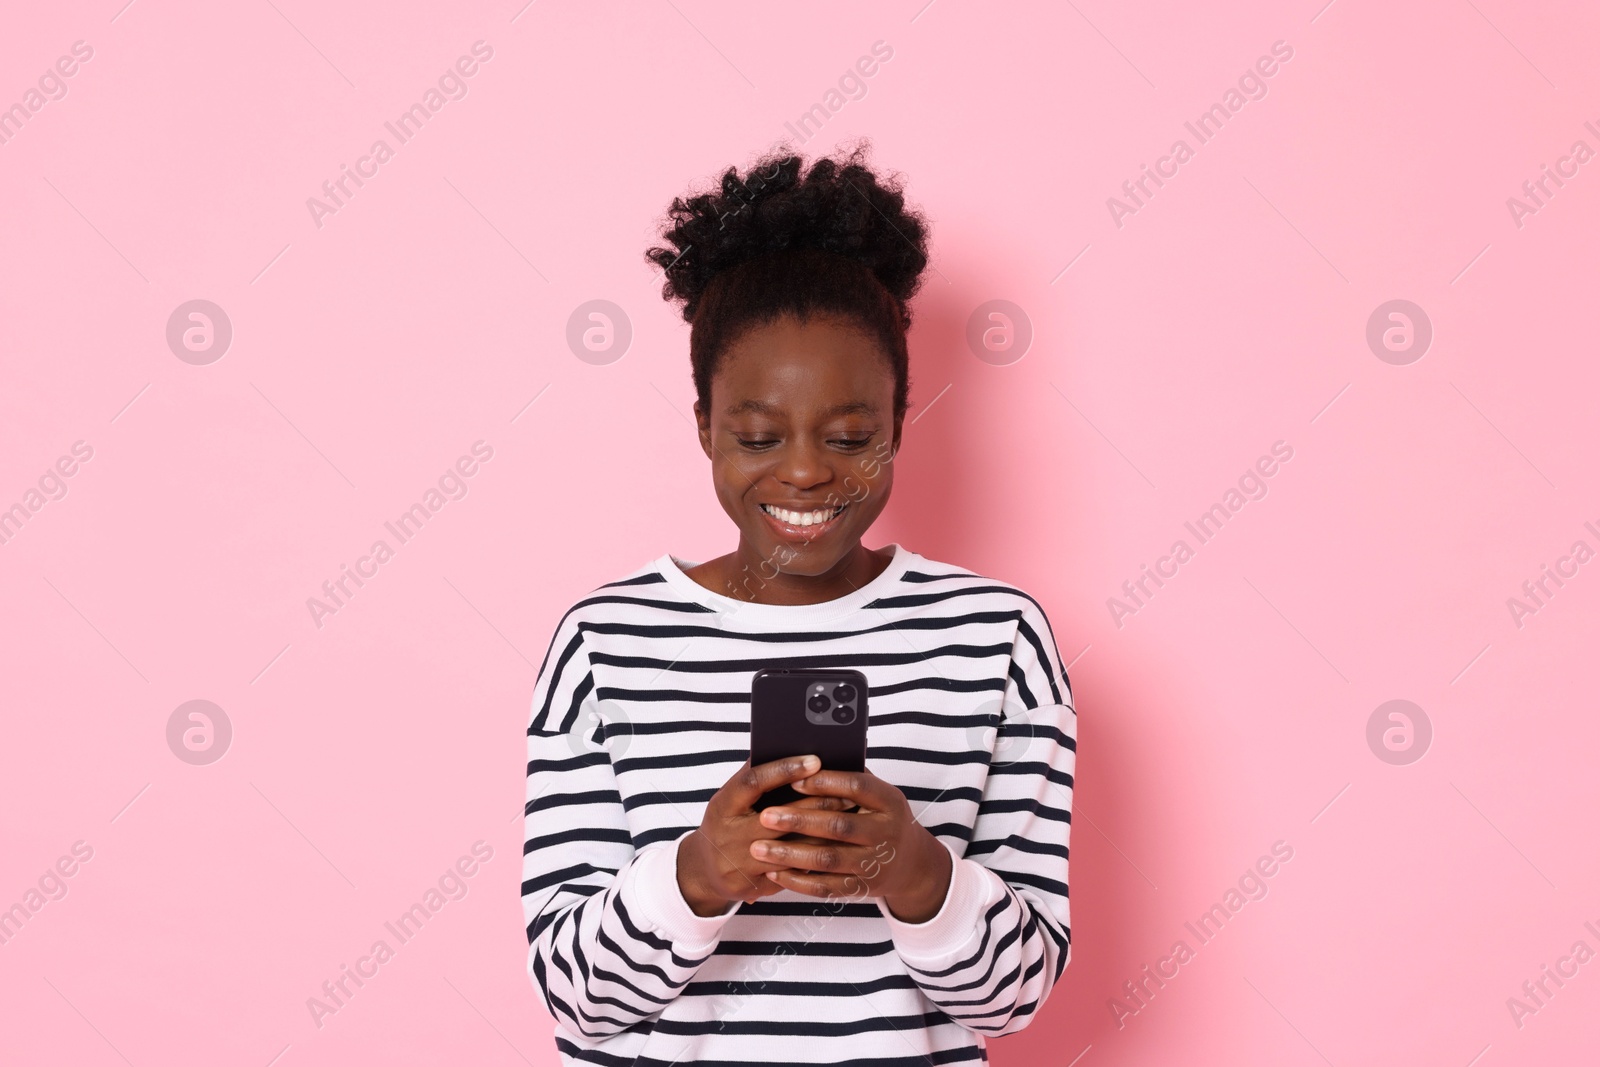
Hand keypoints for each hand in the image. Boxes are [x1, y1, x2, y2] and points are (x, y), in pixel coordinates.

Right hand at [676, 755, 855, 916]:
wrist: (706, 871)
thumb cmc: (726, 823)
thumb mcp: (731, 799)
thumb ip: (755, 780)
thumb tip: (786, 748)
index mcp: (723, 806)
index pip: (753, 782)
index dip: (784, 770)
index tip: (814, 760)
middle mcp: (729, 835)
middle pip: (778, 817)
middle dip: (816, 803)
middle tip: (846, 791)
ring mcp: (741, 863)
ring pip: (790, 848)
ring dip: (823, 833)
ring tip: (849, 818)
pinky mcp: (754, 885)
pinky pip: (792, 871)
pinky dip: (815, 858)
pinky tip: (837, 846)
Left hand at [751, 768, 953, 922]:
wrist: (911, 864)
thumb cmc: (882, 818)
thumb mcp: (878, 795)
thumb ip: (850, 777)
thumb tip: (808, 755)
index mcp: (890, 801)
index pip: (857, 786)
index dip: (825, 782)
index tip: (792, 779)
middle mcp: (886, 833)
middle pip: (838, 825)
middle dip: (798, 821)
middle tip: (765, 816)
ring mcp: (875, 863)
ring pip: (828, 859)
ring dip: (790, 854)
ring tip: (758, 848)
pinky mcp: (863, 888)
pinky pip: (826, 887)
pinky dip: (797, 881)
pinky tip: (773, 872)